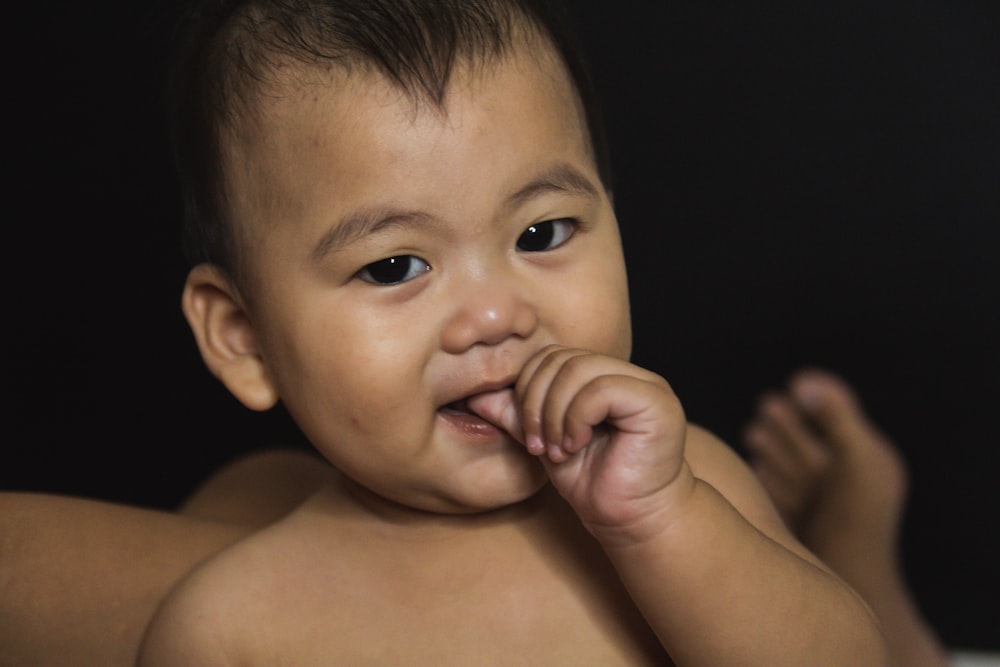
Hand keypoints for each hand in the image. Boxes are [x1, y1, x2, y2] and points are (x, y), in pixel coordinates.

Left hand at [469, 346, 691, 540]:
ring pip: (578, 370)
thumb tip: (475, 393)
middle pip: (563, 358)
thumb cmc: (592, 483)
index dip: (529, 389)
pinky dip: (576, 419)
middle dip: (537, 402)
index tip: (529, 436)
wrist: (631, 520)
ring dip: (555, 414)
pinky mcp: (656, 402)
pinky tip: (576, 447)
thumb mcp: (544, 442)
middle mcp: (628, 373)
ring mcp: (646, 384)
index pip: (553, 356)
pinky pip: (600, 390)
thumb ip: (517, 414)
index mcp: (604, 376)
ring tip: (558, 449)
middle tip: (540, 445)